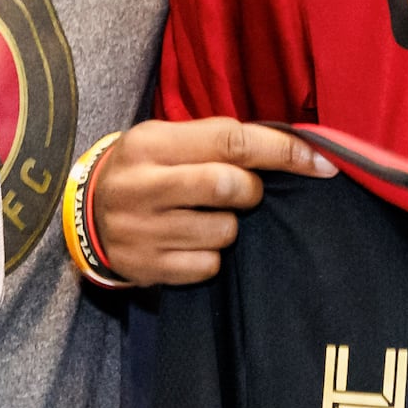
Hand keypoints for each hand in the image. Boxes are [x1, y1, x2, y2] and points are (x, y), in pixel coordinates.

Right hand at [90, 118, 335, 284]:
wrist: (86, 215)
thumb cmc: (148, 170)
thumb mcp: (169, 140)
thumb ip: (220, 140)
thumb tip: (297, 146)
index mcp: (151, 144)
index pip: (229, 140)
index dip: (282, 151)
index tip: (321, 162)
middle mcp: (141, 185)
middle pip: (226, 185)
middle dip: (251, 191)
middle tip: (242, 193)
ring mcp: (140, 230)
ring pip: (223, 231)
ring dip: (230, 226)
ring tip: (208, 217)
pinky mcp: (145, 267)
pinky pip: (208, 266)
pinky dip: (212, 256)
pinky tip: (192, 242)